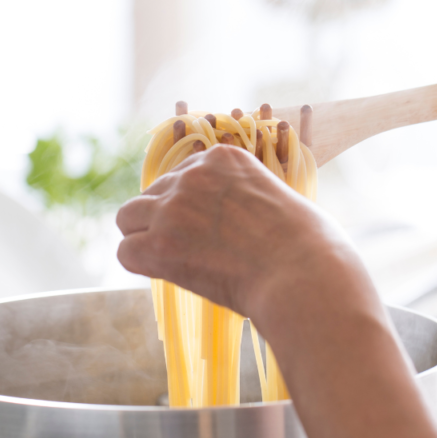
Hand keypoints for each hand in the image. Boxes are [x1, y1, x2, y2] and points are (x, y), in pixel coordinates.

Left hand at [116, 145, 436, 437]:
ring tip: (174, 261)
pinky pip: (126, 252)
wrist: (306, 279)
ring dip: (143, 238)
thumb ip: (245, 199)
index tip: (207, 229)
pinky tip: (168, 276)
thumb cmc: (310, 250)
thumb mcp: (280, 201)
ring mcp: (174, 208)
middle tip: (190, 249)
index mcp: (224, 159)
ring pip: (127, 219)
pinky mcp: (161, 244)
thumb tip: (231, 221)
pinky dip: (141, 266)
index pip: (181, 174)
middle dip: (162, 220)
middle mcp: (193, 175)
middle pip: (150, 194)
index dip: (189, 206)